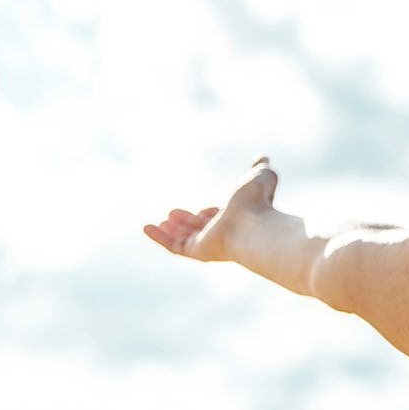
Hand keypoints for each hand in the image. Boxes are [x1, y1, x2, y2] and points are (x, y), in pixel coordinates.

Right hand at [142, 155, 281, 263]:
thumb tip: (262, 158)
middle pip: (200, 230)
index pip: (219, 220)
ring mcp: (211, 245)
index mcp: (238, 220)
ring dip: (173, 229)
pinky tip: (146, 228)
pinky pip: (174, 247)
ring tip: (162, 220)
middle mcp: (225, 234)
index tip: (206, 209)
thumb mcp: (260, 176)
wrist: (253, 223)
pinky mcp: (198, 251)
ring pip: (186, 239)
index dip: (210, 213)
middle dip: (187, 222)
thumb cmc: (258, 201)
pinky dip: (158, 238)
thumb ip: (259, 168)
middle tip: (172, 213)